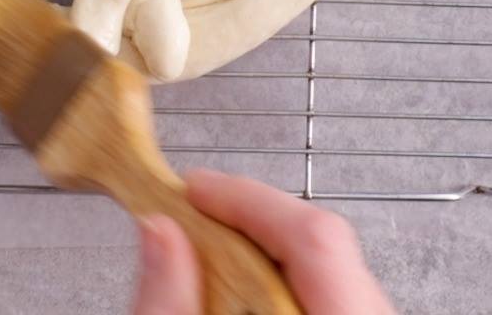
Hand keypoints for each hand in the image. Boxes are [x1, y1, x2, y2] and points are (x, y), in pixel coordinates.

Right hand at [133, 169, 395, 313]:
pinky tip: (241, 289)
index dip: (247, 199)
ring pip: (327, 267)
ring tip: (212, 255)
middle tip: (195, 214)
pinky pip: (331, 292)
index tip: (194, 188)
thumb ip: (169, 305)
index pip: (315, 236)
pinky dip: (280, 278)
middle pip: (323, 242)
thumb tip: (159, 231)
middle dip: (249, 218)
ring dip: (262, 250)